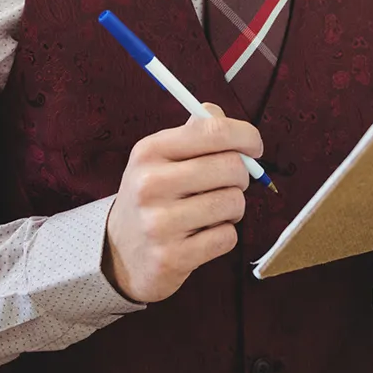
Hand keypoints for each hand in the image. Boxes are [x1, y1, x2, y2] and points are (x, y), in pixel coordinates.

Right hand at [104, 103, 261, 302]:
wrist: (118, 252)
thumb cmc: (153, 196)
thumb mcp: (160, 157)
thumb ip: (193, 132)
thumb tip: (219, 115)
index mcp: (150, 151)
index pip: (212, 130)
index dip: (245, 135)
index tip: (254, 147)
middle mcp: (150, 184)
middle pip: (231, 167)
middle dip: (241, 176)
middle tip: (229, 184)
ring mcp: (159, 223)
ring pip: (234, 203)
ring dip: (233, 208)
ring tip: (212, 211)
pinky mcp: (172, 257)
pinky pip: (227, 237)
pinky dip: (224, 235)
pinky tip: (203, 235)